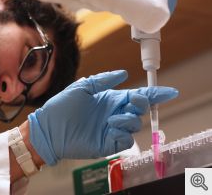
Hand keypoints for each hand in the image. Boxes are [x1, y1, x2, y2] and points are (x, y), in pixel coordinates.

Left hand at [28, 70, 177, 164]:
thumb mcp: (82, 87)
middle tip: (131, 101)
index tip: (170, 92)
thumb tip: (124, 73)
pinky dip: (122, 133)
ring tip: (112, 118)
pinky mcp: (107, 144)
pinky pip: (124, 140)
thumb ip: (103, 80)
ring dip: (129, 119)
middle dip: (141, 104)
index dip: (154, 94)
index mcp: (109, 99)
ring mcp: (111, 129)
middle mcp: (113, 114)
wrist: (48, 128)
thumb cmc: (62, 106)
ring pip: (134, 125)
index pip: (137, 96)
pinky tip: (110, 127)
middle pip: (139, 110)